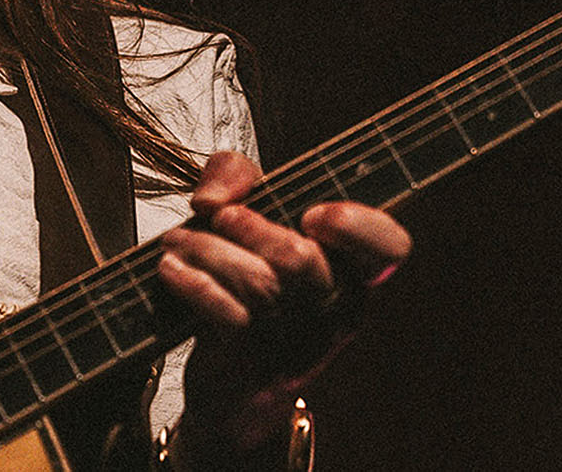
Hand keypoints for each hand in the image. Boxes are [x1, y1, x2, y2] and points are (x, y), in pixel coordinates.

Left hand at [156, 151, 409, 460]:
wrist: (235, 384)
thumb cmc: (249, 283)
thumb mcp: (249, 217)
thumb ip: (234, 176)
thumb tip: (212, 198)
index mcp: (353, 271)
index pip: (391, 246)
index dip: (359, 226)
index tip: (313, 214)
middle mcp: (338, 309)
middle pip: (301, 259)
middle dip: (250, 226)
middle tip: (218, 217)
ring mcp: (300, 342)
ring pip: (258, 283)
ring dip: (208, 250)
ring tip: (178, 241)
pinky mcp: (259, 364)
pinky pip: (228, 315)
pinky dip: (192, 283)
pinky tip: (171, 269)